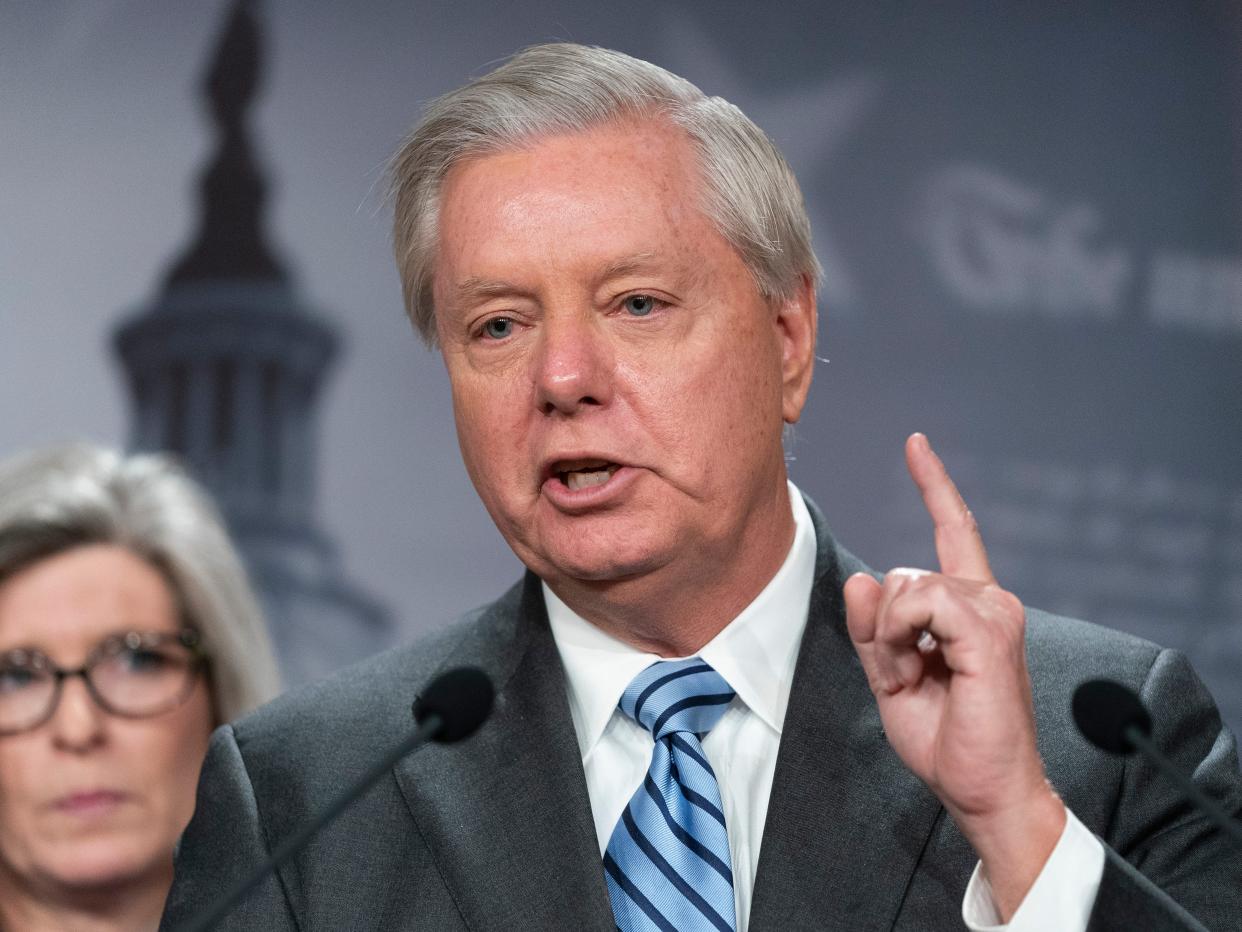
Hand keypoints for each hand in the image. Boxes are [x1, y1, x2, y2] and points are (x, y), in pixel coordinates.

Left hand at [844, 433, 1064, 919]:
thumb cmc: (946, 738)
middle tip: (904, 675)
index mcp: (971, 607)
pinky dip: (898, 634)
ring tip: (915, 675)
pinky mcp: (989, 628)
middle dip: (882, 626)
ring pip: (906, 585)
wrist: (981, 787)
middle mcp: (990, 599)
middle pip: (904, 573)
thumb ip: (871, 628)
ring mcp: (994, 611)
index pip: (955, 530)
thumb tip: (861, 580)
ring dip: (888, 635)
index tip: (916, 444)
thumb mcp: (890, 676)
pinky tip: (918, 666)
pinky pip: (918, 602)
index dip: (934, 485)